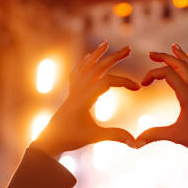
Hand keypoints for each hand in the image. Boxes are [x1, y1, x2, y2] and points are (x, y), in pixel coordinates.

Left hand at [33, 42, 138, 156]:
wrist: (49, 141)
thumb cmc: (71, 139)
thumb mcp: (95, 137)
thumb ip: (116, 136)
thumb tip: (136, 143)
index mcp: (85, 98)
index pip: (107, 81)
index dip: (124, 81)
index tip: (138, 88)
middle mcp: (78, 91)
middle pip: (97, 68)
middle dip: (113, 57)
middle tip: (128, 48)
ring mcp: (73, 91)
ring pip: (85, 67)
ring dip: (96, 55)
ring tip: (105, 44)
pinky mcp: (70, 95)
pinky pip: (76, 74)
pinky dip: (83, 64)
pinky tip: (87, 58)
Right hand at [136, 43, 187, 174]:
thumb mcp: (175, 136)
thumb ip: (154, 135)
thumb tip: (135, 142)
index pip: (168, 73)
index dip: (152, 74)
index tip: (142, 85)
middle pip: (180, 64)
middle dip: (164, 57)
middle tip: (151, 54)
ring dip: (182, 56)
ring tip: (174, 47)